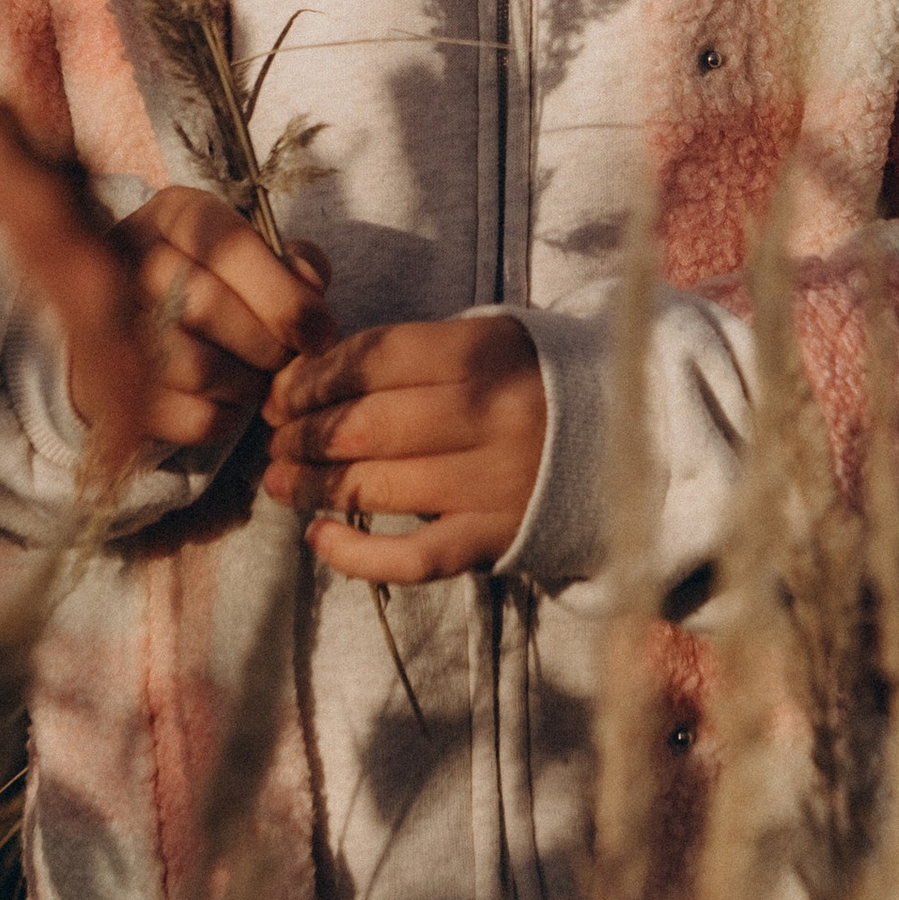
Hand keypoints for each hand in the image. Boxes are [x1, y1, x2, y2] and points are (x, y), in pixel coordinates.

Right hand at [80, 185, 333, 449]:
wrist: (143, 328)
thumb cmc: (221, 284)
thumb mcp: (258, 255)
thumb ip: (294, 264)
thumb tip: (309, 289)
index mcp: (173, 213)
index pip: (228, 244)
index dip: (284, 295)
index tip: (322, 333)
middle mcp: (130, 256)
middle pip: (207, 307)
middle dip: (268, 344)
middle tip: (289, 358)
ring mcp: (108, 321)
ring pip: (196, 368)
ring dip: (247, 384)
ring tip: (259, 378)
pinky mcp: (107, 388)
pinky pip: (186, 415)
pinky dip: (225, 418)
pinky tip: (229, 402)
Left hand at [264, 316, 545, 583]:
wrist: (625, 439)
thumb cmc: (528, 385)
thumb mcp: (483, 342)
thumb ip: (408, 354)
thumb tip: (308, 380)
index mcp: (481, 354)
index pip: (370, 360)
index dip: (310, 379)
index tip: (278, 394)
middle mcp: (488, 417)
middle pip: (365, 426)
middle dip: (302, 435)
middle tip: (273, 441)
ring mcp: (492, 483)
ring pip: (378, 488)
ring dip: (313, 486)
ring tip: (281, 481)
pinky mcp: (495, 539)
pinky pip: (413, 557)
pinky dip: (357, 555)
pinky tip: (319, 539)